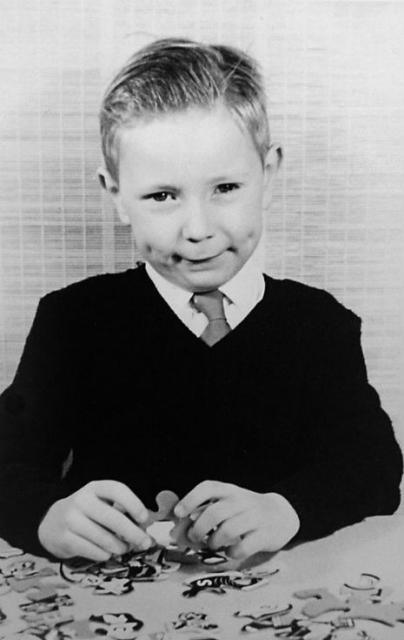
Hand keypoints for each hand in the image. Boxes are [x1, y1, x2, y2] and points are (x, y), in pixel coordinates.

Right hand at [38, 480, 150, 559]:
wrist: (52, 522)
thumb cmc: (87, 513)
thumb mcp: (102, 503)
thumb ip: (123, 512)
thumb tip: (146, 529)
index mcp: (95, 488)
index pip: (117, 490)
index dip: (133, 504)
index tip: (144, 518)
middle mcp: (82, 500)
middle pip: (113, 517)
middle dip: (133, 533)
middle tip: (144, 543)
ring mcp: (71, 519)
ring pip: (104, 538)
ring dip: (120, 547)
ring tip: (124, 548)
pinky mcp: (65, 538)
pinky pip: (93, 551)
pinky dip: (105, 554)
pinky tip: (107, 552)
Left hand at [174, 480, 299, 558]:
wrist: (281, 514)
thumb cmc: (245, 511)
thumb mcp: (228, 504)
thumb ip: (204, 512)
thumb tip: (177, 529)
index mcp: (229, 490)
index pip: (208, 487)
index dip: (190, 499)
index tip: (178, 513)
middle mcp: (241, 500)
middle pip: (215, 512)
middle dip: (199, 529)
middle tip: (194, 538)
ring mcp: (255, 516)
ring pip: (228, 530)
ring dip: (214, 542)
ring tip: (213, 545)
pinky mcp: (265, 534)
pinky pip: (243, 546)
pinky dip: (232, 552)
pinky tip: (231, 551)